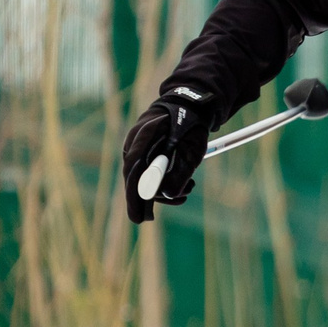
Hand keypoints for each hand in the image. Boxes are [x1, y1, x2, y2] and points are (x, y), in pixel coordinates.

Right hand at [121, 84, 216, 222]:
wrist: (189, 107)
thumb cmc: (191, 126)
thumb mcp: (193, 149)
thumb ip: (181, 171)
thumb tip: (167, 194)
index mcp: (145, 134)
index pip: (134, 168)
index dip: (135, 194)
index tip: (137, 216)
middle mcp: (135, 142)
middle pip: (134, 177)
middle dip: (145, 199)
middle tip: (148, 219)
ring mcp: (136, 148)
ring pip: (141, 178)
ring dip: (162, 191)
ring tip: (188, 191)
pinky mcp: (142, 154)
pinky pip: (146, 174)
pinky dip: (161, 184)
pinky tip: (184, 189)